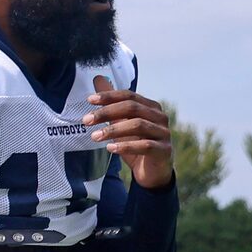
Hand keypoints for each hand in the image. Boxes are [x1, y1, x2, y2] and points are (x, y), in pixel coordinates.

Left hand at [86, 76, 173, 191]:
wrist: (152, 173)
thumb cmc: (136, 144)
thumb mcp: (122, 123)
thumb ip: (112, 104)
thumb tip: (98, 79)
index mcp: (151, 107)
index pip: (129, 96)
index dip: (109, 96)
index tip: (89, 100)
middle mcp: (160, 117)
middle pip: (132, 108)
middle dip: (107, 112)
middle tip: (86, 120)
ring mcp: (164, 133)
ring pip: (138, 125)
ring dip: (113, 130)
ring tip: (94, 136)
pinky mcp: (164, 150)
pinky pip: (145, 145)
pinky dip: (126, 146)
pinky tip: (110, 148)